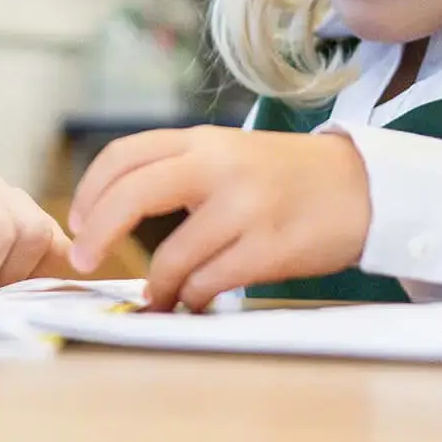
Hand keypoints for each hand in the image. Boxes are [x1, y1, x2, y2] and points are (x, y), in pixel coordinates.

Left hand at [67, 127, 371, 312]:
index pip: (124, 156)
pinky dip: (194, 297)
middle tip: (84, 260)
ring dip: (157, 285)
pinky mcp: (270, 249)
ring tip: (158, 296)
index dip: (90, 191)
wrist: (364, 187)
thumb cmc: (288, 175)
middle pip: (133, 196)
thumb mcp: (229, 153)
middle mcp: (219, 167)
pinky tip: (195, 300)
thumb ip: (178, 171)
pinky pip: (211, 282)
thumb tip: (114, 213)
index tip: (76, 221)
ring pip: (173, 256)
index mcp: (203, 141)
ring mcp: (246, 208)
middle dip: (98, 234)